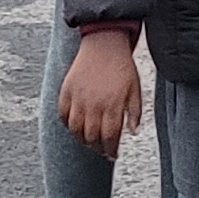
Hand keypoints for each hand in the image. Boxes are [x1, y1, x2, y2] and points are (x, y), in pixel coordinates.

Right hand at [57, 26, 141, 155]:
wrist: (104, 43)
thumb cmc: (122, 67)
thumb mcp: (135, 89)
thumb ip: (135, 112)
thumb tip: (132, 132)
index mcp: (113, 105)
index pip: (109, 138)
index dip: (111, 150)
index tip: (113, 154)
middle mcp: (94, 104)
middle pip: (91, 137)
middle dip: (97, 148)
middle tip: (101, 150)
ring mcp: (78, 97)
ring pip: (75, 129)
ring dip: (81, 139)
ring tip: (88, 141)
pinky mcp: (66, 90)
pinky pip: (62, 114)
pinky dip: (67, 124)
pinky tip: (75, 126)